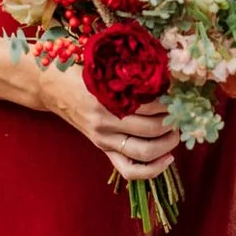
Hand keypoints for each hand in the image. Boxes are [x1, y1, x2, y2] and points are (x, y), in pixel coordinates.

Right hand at [31, 62, 177, 180]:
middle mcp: (106, 123)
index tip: (181, 95)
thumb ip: (132, 72)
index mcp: (107, 99)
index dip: (171, 102)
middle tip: (182, 112)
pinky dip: (152, 170)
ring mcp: (104, 139)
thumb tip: (168, 72)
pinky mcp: (103, 149)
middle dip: (173, 122)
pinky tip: (168, 158)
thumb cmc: (83, 71)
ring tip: (177, 130)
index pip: (150, 106)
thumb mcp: (106, 66)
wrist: (52, 86)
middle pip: (152, 130)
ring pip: (145, 151)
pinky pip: (129, 169)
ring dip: (168, 142)